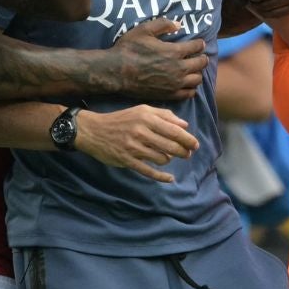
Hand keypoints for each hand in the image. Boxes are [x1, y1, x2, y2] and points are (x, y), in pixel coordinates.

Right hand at [74, 106, 200, 182]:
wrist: (94, 130)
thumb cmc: (122, 119)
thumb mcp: (142, 110)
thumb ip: (164, 115)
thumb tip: (185, 125)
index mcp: (147, 117)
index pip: (175, 131)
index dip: (188, 139)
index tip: (195, 145)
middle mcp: (141, 132)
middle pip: (171, 146)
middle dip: (183, 152)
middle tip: (187, 154)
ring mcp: (133, 147)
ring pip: (161, 158)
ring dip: (169, 160)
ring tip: (170, 157)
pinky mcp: (127, 160)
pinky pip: (148, 171)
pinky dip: (161, 176)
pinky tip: (170, 178)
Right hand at [110, 18, 207, 99]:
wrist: (116, 72)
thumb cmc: (128, 49)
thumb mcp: (144, 30)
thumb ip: (163, 25)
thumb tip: (179, 25)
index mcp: (174, 51)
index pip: (197, 47)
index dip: (199, 44)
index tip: (200, 43)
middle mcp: (178, 68)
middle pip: (200, 63)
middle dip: (202, 58)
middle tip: (201, 56)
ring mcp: (174, 83)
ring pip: (197, 79)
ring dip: (198, 73)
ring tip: (194, 71)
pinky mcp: (168, 95)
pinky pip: (188, 94)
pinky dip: (191, 89)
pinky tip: (187, 84)